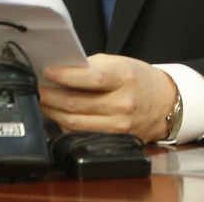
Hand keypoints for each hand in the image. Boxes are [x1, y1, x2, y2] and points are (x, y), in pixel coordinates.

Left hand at [39, 53, 176, 142]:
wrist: (165, 103)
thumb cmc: (139, 79)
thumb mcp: (120, 63)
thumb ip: (92, 66)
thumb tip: (64, 69)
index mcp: (124, 78)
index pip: (90, 78)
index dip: (66, 76)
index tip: (48, 73)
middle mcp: (122, 104)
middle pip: (77, 104)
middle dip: (52, 96)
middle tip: (38, 88)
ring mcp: (119, 125)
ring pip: (76, 123)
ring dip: (54, 112)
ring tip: (43, 101)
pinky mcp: (115, 140)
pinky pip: (83, 134)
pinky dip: (66, 125)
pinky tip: (58, 116)